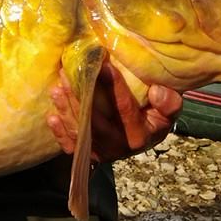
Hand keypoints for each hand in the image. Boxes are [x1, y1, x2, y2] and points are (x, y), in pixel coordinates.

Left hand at [47, 65, 181, 161]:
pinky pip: (70, 145)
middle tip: (68, 72)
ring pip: (80, 131)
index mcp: (139, 136)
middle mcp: (119, 148)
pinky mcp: (87, 155)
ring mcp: (101, 152)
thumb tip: (156, 91)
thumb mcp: (168, 111)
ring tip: (57, 87)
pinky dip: (60, 132)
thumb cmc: (153, 116)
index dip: (114, 87)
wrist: (143, 136)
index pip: (124, 108)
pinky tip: (52, 116)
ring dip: (66, 109)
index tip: (103, 65)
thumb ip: (168, 102)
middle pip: (96, 121)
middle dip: (80, 95)